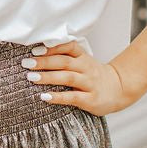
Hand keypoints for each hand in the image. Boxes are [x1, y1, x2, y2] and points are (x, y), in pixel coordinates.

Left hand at [20, 39, 137, 115]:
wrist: (120, 89)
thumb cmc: (94, 76)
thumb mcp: (84, 62)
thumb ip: (66, 56)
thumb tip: (37, 53)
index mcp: (83, 57)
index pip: (68, 47)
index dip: (52, 47)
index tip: (35, 49)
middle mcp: (86, 68)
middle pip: (64, 62)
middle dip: (44, 62)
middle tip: (26, 63)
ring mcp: (89, 84)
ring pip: (68, 77)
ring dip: (48, 77)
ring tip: (31, 77)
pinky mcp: (91, 100)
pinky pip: (73, 97)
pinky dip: (58, 96)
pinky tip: (44, 96)